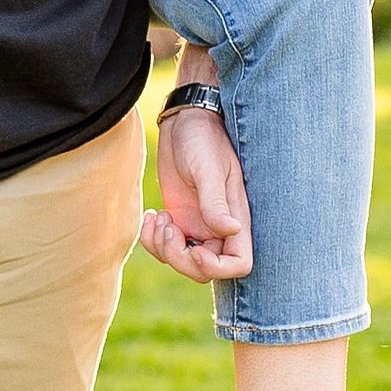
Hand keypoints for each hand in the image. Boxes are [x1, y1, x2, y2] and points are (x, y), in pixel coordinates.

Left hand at [139, 95, 253, 282]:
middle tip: (166, 226)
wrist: (184, 121)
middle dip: (180, 258)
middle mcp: (219, 227)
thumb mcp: (208, 169)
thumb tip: (231, 230)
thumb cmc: (202, 139)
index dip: (217, 268)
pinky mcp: (180, 219)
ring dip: (163, 248)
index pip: (240, 263)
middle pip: (205, 269)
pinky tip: (150, 215)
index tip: (194, 250)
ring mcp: (198, 226)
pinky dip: (153, 239)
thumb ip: (215, 201)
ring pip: (183, 260)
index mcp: (236, 217)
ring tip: (157, 216)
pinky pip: (166, 246)